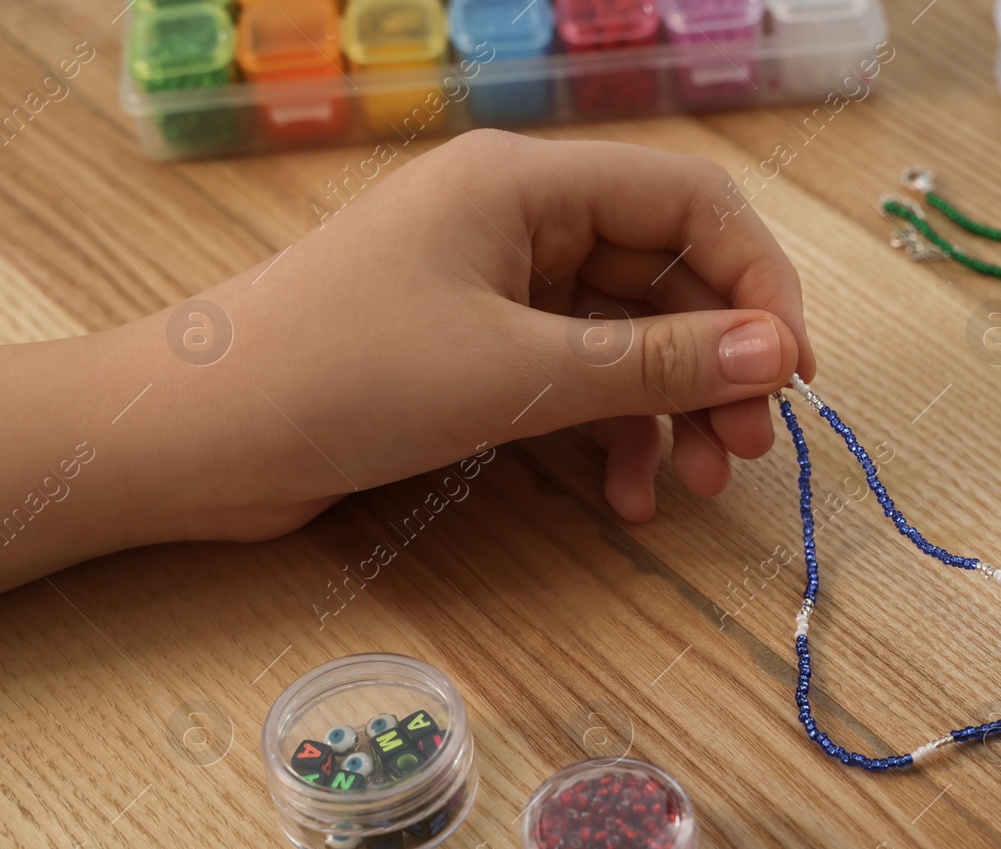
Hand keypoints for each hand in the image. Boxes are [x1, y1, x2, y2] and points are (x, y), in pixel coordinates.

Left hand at [1, 131, 811, 588]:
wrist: (197, 443)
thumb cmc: (346, 377)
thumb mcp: (517, 372)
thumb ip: (656, 362)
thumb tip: (780, 353)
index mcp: (530, 184)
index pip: (691, 204)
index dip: (758, 282)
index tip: (791, 373)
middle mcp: (524, 224)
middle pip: (667, 279)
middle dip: (717, 366)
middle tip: (746, 451)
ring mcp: (500, 291)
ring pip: (628, 341)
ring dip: (671, 413)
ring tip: (691, 487)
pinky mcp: (478, 354)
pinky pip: (578, 384)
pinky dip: (612, 438)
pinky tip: (626, 499)